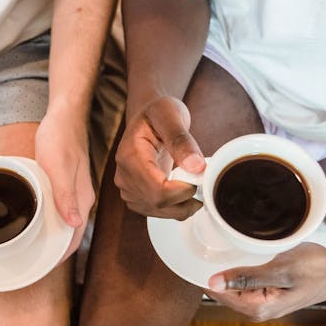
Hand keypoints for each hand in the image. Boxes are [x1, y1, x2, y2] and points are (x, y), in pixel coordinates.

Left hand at [34, 116, 94, 258]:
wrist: (65, 116)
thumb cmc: (60, 139)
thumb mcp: (59, 168)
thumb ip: (66, 196)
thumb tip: (74, 224)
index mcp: (82, 200)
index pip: (74, 238)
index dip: (60, 256)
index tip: (43, 268)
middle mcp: (82, 200)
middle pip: (70, 234)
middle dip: (54, 252)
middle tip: (31, 263)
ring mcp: (75, 193)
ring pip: (65, 223)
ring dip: (51, 238)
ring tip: (31, 248)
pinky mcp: (66, 185)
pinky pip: (60, 211)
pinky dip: (49, 222)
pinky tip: (36, 222)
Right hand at [114, 95, 205, 219]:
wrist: (148, 117)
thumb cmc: (158, 112)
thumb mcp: (171, 115)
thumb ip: (183, 141)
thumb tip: (197, 168)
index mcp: (130, 156)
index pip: (156, 191)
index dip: (182, 192)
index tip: (198, 177)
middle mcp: (124, 176)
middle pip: (158, 204)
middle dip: (185, 198)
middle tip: (201, 179)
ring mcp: (127, 189)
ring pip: (158, 212)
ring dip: (182, 204)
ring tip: (194, 182)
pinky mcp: (135, 197)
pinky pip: (157, 213)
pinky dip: (175, 207)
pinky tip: (183, 190)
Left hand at [205, 243, 325, 321]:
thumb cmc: (315, 268)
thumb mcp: (280, 270)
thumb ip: (247, 277)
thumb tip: (214, 283)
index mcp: (258, 308)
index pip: (218, 294)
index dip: (205, 275)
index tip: (194, 253)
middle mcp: (258, 310)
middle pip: (224, 292)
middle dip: (213, 273)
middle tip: (202, 245)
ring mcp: (264, 303)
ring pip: (234, 286)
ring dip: (226, 271)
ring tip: (214, 247)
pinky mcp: (269, 293)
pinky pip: (245, 282)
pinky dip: (239, 270)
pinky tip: (235, 255)